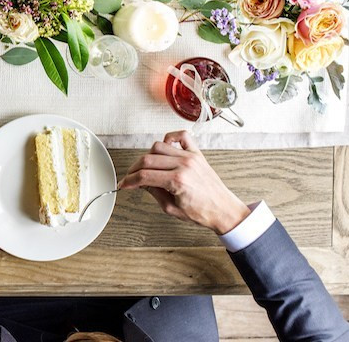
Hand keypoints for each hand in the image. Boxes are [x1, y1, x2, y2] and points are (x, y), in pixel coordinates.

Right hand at [119, 131, 249, 234]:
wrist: (223, 210)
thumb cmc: (202, 212)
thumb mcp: (171, 208)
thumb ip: (153, 192)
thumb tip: (140, 183)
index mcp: (177, 180)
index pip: (144, 176)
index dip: (130, 180)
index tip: (125, 184)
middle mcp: (184, 165)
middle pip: (147, 159)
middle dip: (134, 169)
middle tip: (132, 177)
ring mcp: (190, 157)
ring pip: (159, 146)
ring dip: (148, 156)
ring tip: (147, 166)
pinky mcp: (197, 154)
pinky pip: (181, 136)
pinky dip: (169, 138)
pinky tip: (164, 147)